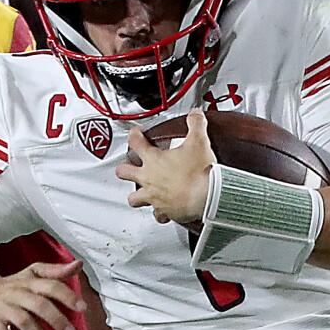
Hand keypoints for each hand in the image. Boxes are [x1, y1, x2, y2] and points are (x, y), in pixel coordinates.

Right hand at [0, 260, 81, 329]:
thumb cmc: (12, 287)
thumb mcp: (32, 275)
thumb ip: (56, 272)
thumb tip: (79, 264)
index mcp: (30, 281)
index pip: (51, 285)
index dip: (67, 296)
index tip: (82, 308)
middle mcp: (17, 291)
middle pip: (39, 304)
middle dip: (57, 320)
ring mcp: (3, 306)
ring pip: (23, 320)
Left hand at [117, 110, 215, 224]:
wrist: (205, 196)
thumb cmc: (199, 171)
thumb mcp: (198, 141)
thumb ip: (196, 124)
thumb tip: (195, 114)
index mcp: (154, 159)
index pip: (136, 142)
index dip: (134, 135)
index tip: (135, 133)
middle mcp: (149, 178)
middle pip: (125, 172)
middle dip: (124, 169)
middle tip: (127, 167)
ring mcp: (154, 197)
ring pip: (134, 199)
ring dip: (136, 196)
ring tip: (139, 195)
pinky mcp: (165, 212)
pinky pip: (158, 215)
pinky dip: (160, 213)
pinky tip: (164, 212)